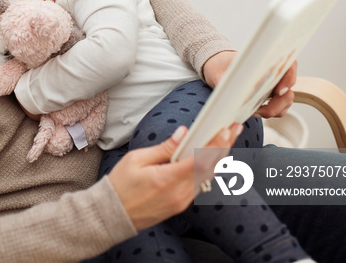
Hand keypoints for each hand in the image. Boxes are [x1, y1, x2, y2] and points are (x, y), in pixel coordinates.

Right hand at [107, 124, 241, 230]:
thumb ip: (164, 148)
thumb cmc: (120, 186)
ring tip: (226, 141)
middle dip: (223, 147)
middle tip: (234, 130)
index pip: (198, 160)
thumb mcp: (137, 159)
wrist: (112, 215)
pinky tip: (211, 158)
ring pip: (207, 177)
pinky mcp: (180, 205)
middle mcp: (178, 194)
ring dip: (218, 158)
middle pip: (209, 169)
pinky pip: (199, 185)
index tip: (225, 130)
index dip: (214, 145)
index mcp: (167, 180)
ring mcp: (181, 202)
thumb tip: (183, 134)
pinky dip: (207, 170)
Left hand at [203, 52, 297, 118]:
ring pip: (285, 101)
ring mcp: (275, 85)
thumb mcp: (224, 71)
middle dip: (278, 103)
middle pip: (289, 89)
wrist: (219, 68)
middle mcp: (276, 72)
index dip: (289, 78)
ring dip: (273, 110)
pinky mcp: (270, 96)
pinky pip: (278, 107)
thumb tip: (234, 94)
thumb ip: (230, 81)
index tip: (279, 91)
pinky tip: (254, 112)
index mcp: (269, 59)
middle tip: (261, 110)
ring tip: (254, 112)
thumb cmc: (223, 66)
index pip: (289, 65)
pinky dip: (269, 112)